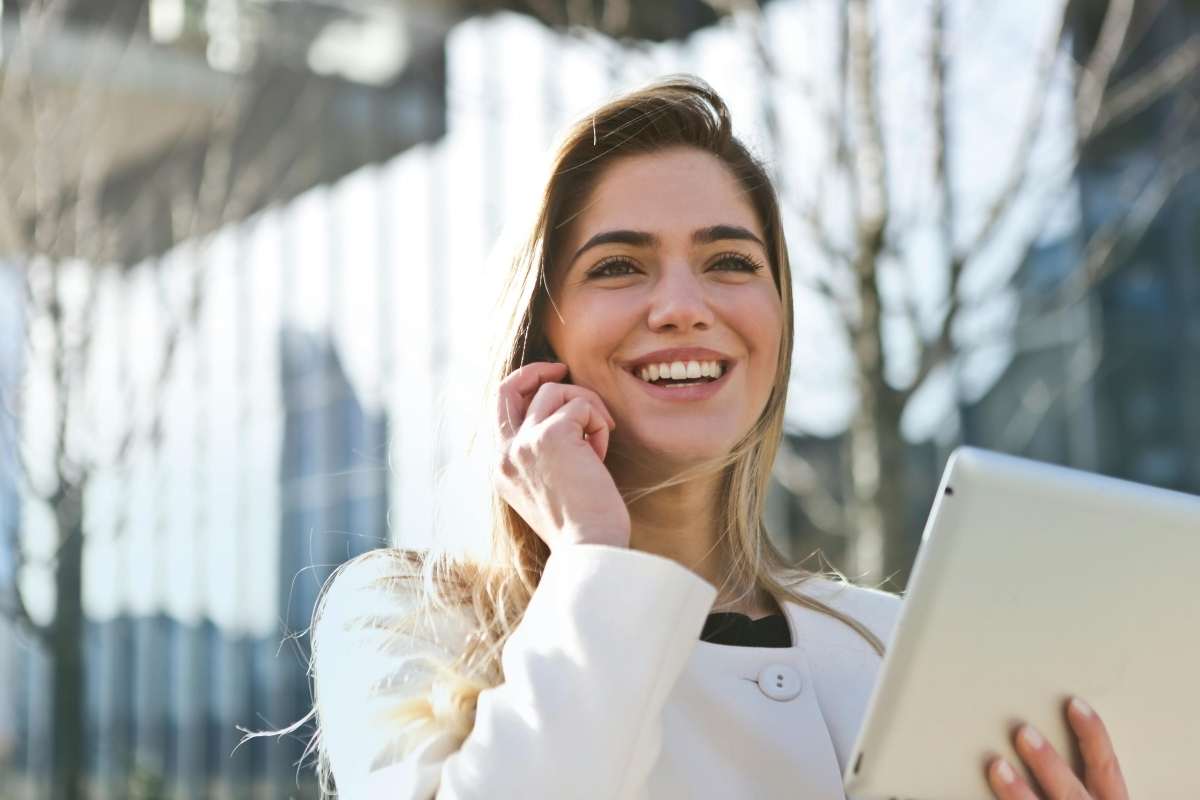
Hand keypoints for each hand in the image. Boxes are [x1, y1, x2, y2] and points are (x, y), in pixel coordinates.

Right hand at [494, 361, 629, 550]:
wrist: (589, 548)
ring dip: (587, 408)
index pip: (500, 411)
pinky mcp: (551, 435)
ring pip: (556, 392)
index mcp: (501, 469)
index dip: (524, 388)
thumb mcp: (548, 488)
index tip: (550, 383)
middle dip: (536, 371)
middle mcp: (505, 454)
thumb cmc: (581, 526)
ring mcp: (524, 443)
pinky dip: (599, 423)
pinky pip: (582, 406)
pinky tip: (601, 455)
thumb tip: (563, 418)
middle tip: (563, 369)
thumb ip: (541, 455)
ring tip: (599, 441)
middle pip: (509, 387)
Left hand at [986, 696, 1128, 798]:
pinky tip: (977, 798)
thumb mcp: (1093, 799)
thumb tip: (1033, 736)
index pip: (1106, 769)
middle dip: (1049, 763)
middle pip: (1072, 792)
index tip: (1074, 705)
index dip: (1093, 736)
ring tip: (997, 766)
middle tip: (1023, 732)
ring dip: (1020, 793)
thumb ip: (1078, 779)